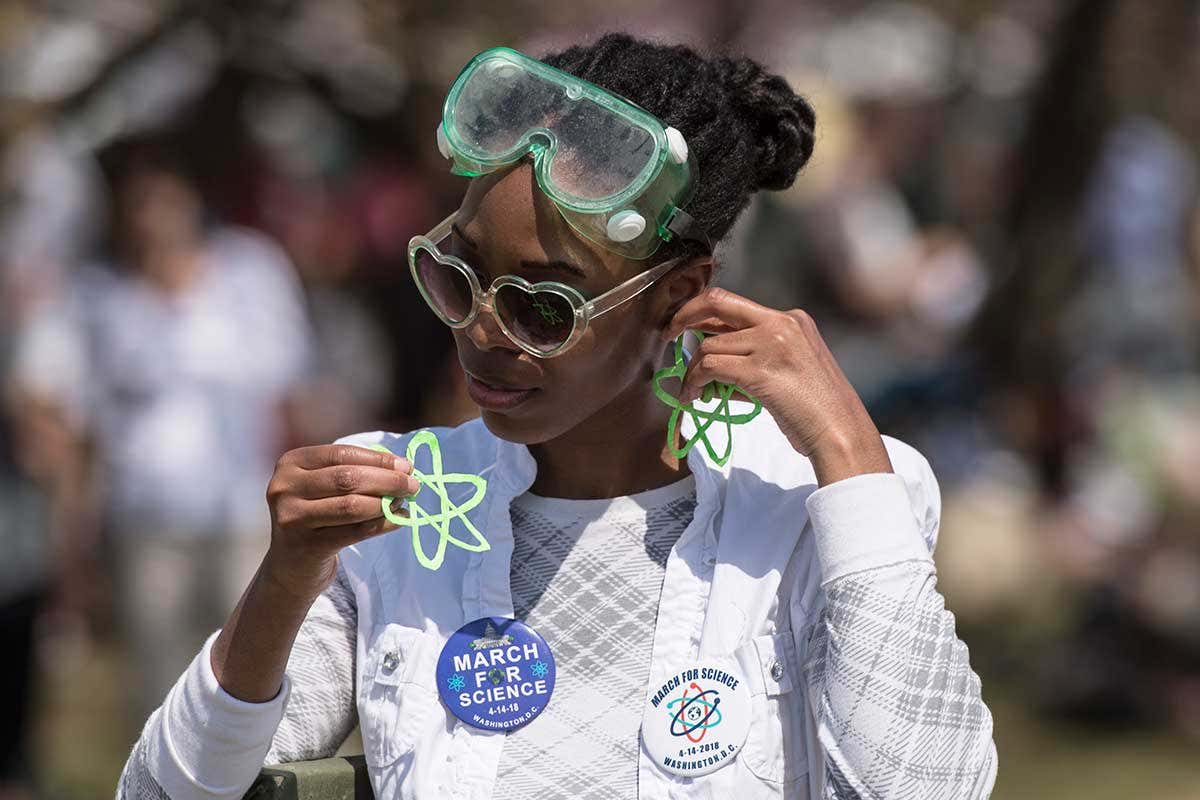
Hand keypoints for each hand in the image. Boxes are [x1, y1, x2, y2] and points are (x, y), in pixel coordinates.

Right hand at [264, 444, 418, 595]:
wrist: (291, 563)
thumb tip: (402, 468)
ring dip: (385, 503)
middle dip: (387, 480)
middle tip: (413, 484)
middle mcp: (285, 488)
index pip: (341, 454)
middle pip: (347, 479)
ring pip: (351, 506)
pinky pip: (355, 532)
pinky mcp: (307, 546)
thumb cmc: (316, 514)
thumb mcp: (323, 486)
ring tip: (403, 502)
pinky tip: (399, 520)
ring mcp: (292, 518)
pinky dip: (383, 524)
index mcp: (291, 463)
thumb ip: (354, 472)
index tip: (406, 465)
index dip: (377, 459)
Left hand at [663, 287, 892, 484]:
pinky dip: (694, 382)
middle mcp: (780, 323)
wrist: (841, 431)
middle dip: (685, 314)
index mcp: (792, 319)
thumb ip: (758, 356)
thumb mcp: (793, 368)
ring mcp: (771, 344)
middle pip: (717, 303)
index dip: (704, 313)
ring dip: (692, 371)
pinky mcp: (760, 370)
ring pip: (709, 345)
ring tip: (690, 392)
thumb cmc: (818, 409)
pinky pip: (710, 367)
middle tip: (668, 333)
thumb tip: (713, 362)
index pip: (735, 305)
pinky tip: (694, 397)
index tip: (686, 326)